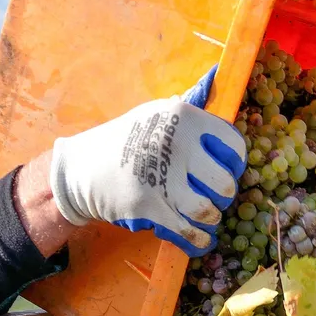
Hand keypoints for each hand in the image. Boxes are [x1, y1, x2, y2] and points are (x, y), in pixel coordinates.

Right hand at [49, 68, 245, 256]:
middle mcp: (175, 144)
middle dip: (222, 196)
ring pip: (208, 210)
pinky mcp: (148, 206)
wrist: (80, 168)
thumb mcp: (156, 113)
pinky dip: (199, 239)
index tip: (227, 170)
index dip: (235, 163)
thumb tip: (216, 76)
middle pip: (224, 184)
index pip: (234, 146)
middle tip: (213, 196)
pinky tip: (202, 238)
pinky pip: (187, 230)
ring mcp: (161, 177)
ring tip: (205, 214)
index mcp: (183, 117)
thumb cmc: (126, 139)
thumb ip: (188, 109)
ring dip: (210, 218)